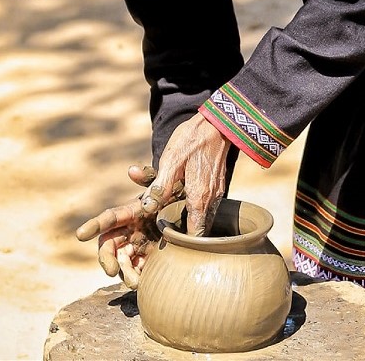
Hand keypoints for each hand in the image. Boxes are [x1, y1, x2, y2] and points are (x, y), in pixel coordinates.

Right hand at [75, 165, 182, 288]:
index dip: (93, 225)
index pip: (108, 218)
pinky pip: (138, 271)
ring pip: (122, 263)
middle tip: (112, 270)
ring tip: (135, 282)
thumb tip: (132, 170)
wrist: (194, 215)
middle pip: (109, 246)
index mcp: (130, 213)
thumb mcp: (168, 184)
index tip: (80, 235)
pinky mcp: (148, 259)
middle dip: (107, 259)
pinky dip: (138, 278)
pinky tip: (144, 283)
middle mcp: (129, 231)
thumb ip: (151, 178)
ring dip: (125, 273)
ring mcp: (137, 247)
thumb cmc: (176, 196)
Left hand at [144, 113, 230, 236]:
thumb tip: (146, 208)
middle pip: (199, 228)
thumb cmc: (192, 139)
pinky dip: (195, 207)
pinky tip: (182, 198)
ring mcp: (217, 192)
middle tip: (165, 230)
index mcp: (199, 198)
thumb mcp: (171, 161)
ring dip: (189, 218)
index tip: (167, 238)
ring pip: (204, 216)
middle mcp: (212, 200)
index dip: (181, 241)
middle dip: (184, 231)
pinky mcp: (218, 185)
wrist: (218, 122)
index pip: (195, 235)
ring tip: (170, 216)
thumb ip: (160, 186)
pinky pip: (207, 204)